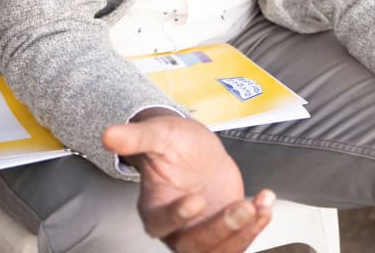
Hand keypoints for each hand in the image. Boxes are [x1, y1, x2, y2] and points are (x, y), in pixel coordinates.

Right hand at [103, 113, 273, 251]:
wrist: (197, 149)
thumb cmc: (174, 143)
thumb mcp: (158, 134)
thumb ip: (136, 138)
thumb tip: (108, 134)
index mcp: (154, 209)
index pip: (160, 224)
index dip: (177, 216)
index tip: (195, 198)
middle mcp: (176, 228)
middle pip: (193, 245)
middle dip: (221, 229)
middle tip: (242, 207)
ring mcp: (202, 231)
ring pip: (219, 250)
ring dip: (244, 233)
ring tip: (261, 207)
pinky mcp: (225, 229)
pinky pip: (239, 239)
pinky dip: (256, 225)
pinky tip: (265, 203)